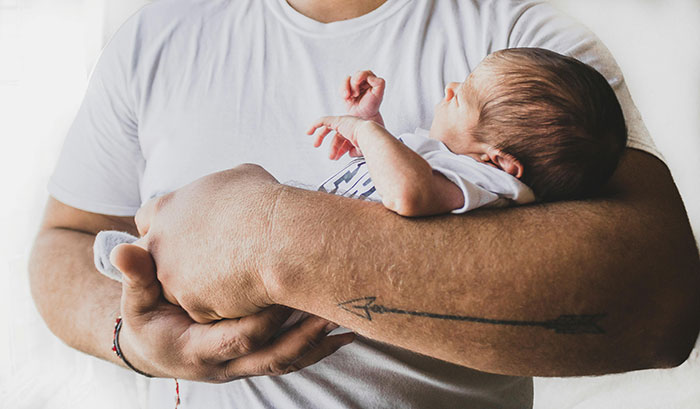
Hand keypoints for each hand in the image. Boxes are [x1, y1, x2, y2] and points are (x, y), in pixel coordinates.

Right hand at [110, 243, 353, 381]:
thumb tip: (125, 250)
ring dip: (319, 341)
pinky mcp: (258, 357)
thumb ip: (136, 276)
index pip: (238, 337)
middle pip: (273, 356)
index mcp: (197, 349)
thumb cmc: (146, 319)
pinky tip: (344, 329)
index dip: (264, 316)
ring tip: (349, 318)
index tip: (287, 287)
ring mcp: (245, 364)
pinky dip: (318, 346)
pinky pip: (292, 357)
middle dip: (304, 334)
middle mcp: (226, 364)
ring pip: (288, 361)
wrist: (154, 348)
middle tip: (332, 307)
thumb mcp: (134, 301)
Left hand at [133, 164, 282, 321]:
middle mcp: (161, 243)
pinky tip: (245, 295)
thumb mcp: (241, 177)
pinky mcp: (192, 305)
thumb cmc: (264, 202)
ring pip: (179, 290)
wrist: (279, 238)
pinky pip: (205, 311)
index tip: (186, 234)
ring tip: (235, 280)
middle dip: (175, 262)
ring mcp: (173, 277)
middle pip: (156, 259)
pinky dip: (222, 306)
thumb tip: (235, 190)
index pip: (147, 219)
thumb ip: (222, 188)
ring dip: (199, 288)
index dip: (167, 227)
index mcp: (168, 208)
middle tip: (209, 262)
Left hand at [307, 115, 369, 159]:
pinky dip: (315, 125)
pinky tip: (309, 131)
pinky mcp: (337, 120)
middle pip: (337, 136)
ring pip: (328, 128)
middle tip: (328, 155)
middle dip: (332, 146)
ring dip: (321, 138)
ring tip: (316, 145)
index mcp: (356, 132)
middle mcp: (350, 126)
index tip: (336, 157)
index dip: (340, 150)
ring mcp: (344, 122)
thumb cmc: (370, 144)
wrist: (370, 137)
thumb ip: (355, 151)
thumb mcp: (361, 150)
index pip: (345, 140)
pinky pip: (323, 120)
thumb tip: (349, 154)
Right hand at [342, 70, 384, 123]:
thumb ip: (379, 83)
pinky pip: (342, 85)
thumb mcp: (379, 94)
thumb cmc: (372, 105)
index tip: (358, 84)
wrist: (363, 116)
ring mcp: (354, 84)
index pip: (366, 73)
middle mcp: (363, 80)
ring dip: (347, 88)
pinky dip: (342, 91)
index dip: (361, 77)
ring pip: (347, 79)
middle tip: (356, 94)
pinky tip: (346, 97)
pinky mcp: (346, 89)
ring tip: (351, 96)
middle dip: (354, 84)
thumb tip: (370, 77)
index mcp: (372, 80)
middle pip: (356, 74)